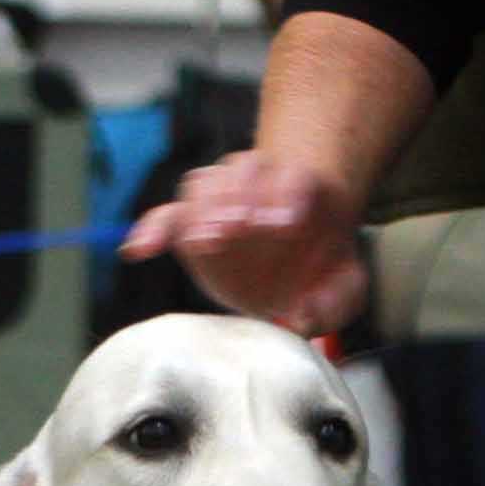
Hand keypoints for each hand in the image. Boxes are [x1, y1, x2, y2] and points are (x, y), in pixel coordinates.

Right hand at [118, 152, 367, 336]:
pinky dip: (151, 229)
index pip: (295, 176)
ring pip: (204, 184)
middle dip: (238, 197)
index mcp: (305, 191)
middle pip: (244, 169)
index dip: (289, 194)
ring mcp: (223, 202)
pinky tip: (140, 250)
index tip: (285, 222)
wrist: (294, 266)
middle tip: (236, 228)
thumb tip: (306, 316)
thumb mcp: (344, 286)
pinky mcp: (194, 226)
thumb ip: (338, 300)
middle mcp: (260, 185)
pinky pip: (167, 217)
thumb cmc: (321, 272)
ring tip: (204, 243)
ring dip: (201, 210)